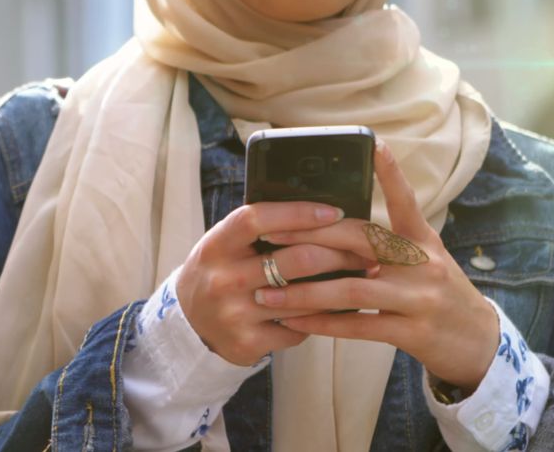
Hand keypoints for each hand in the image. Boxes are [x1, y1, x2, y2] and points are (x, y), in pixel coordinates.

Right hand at [177, 201, 374, 365]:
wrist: (189, 323)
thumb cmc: (219, 272)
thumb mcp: (223, 244)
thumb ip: (257, 229)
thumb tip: (315, 211)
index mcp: (216, 246)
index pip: (257, 219)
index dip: (298, 213)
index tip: (334, 211)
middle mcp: (223, 279)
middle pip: (295, 260)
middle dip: (338, 254)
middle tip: (364, 251)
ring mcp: (234, 314)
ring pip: (305, 298)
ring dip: (338, 288)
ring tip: (361, 278)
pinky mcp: (247, 342)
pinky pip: (298, 329)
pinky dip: (318, 318)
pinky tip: (331, 309)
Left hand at [255, 140, 499, 392]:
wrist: (478, 342)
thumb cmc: (437, 293)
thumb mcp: (424, 258)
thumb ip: (386, 242)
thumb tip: (332, 227)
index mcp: (422, 240)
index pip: (405, 201)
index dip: (390, 173)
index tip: (374, 144)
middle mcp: (422, 263)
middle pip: (360, 240)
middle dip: (310, 236)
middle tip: (270, 235)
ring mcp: (419, 298)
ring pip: (351, 289)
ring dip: (304, 292)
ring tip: (266, 293)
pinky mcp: (412, 332)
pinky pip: (358, 326)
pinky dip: (323, 324)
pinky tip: (295, 322)